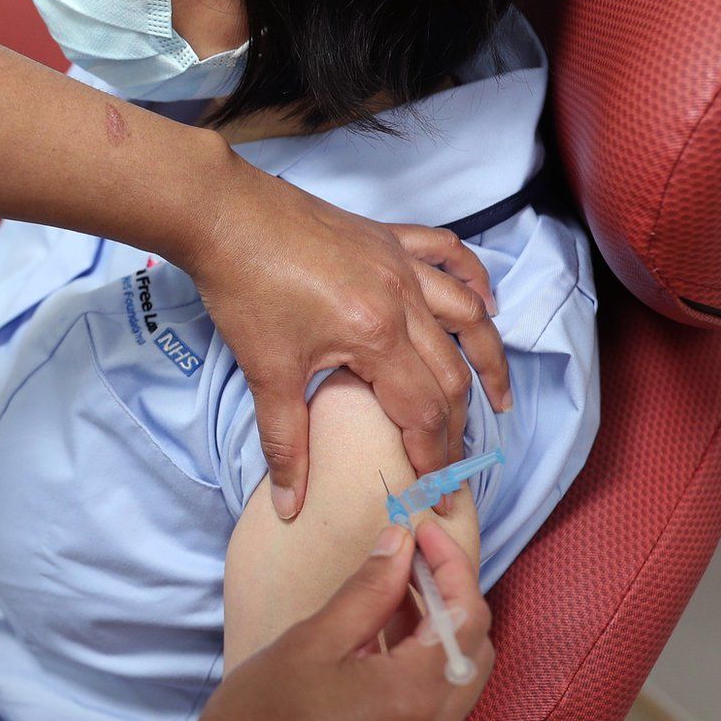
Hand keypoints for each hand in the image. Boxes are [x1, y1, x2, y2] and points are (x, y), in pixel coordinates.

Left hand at [186, 160, 509, 518]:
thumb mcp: (264, 371)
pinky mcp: (386, 236)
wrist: (222, 215)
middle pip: (451, 371)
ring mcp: (398, 262)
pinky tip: (484, 300)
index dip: (435, 455)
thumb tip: (291, 506)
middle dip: (459, 421)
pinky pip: (446, 252)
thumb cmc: (242, 290)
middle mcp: (402, 298)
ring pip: (467, 311)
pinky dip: (472, 277)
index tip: (440, 489)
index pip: (424, 409)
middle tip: (459, 458)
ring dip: (487, 355)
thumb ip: (285, 442)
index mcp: (376, 336)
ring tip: (498, 395)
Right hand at [204, 522, 493, 720]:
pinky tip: (385, 623)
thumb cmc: (269, 708)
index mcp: (414, 692)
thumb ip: (367, 591)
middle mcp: (434, 718)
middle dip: (449, 589)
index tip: (422, 530)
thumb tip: (400, 543)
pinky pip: (437, 686)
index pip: (465, 615)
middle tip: (412, 553)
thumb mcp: (314, 640)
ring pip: (459, 665)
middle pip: (474, 641)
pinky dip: (424, 648)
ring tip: (395, 580)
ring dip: (437, 618)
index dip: (450, 564)